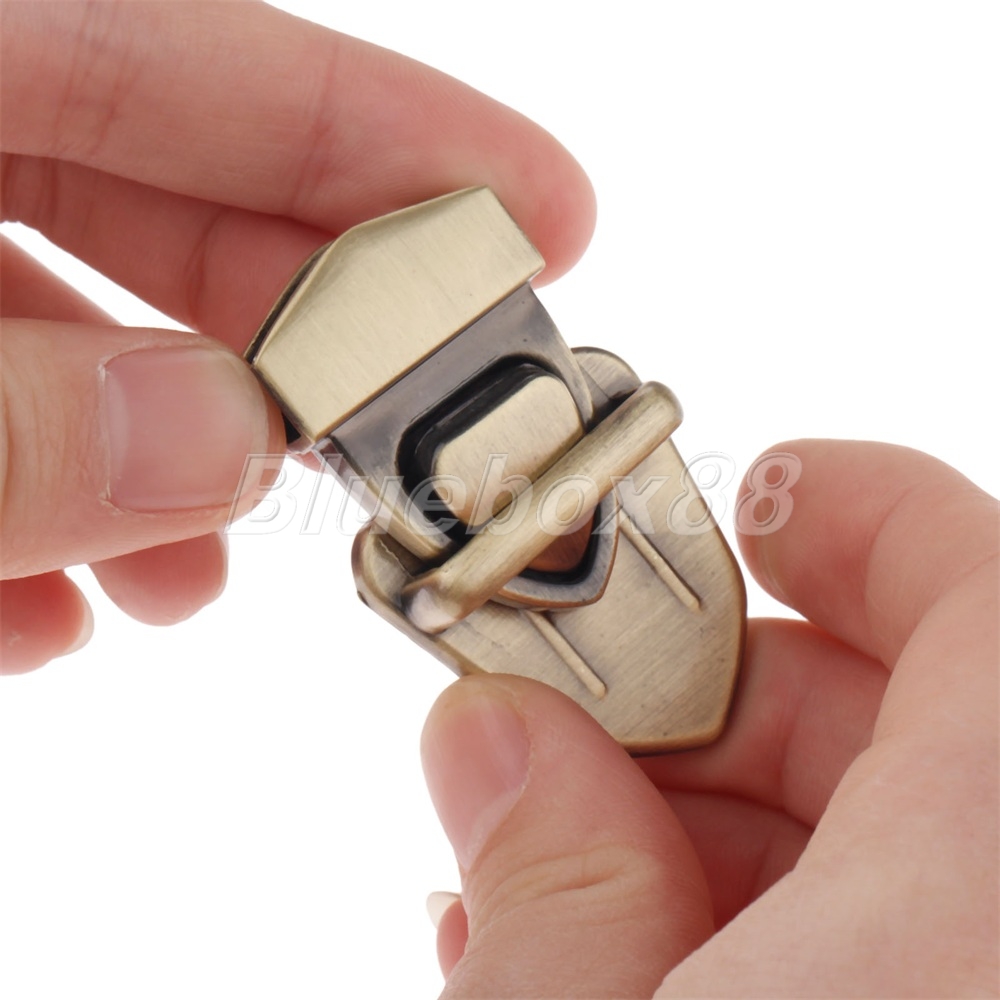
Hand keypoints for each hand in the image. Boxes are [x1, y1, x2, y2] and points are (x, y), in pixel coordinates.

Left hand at [0, 1, 593, 671]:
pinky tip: (52, 607)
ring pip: (61, 325)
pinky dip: (31, 498)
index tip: (550, 219)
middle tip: (402, 440)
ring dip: (151, 461)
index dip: (394, 139)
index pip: (203, 54)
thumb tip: (217, 445)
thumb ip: (12, 431)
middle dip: (295, 340)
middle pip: (154, 197)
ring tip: (191, 574)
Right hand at [422, 440, 997, 996]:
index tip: (772, 504)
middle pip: (924, 728)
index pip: (991, 605)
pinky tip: (634, 950)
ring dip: (729, 827)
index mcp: (971, 923)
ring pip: (909, 849)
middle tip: (588, 727)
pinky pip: (908, 953)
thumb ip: (548, 879)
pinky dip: (778, 927)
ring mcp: (979, 997)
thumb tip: (502, 743)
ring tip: (574, 864)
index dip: (878, 516)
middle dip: (734, 696)